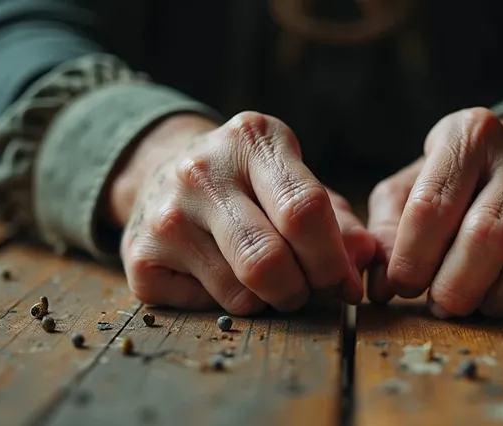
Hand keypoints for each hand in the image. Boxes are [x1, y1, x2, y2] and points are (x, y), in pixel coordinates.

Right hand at [106, 112, 374, 314]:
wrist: (163, 173)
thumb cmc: (248, 184)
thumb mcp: (294, 183)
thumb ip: (338, 220)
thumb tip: (364, 257)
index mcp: (253, 139)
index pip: (304, 210)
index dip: (332, 260)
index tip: (343, 284)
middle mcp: (202, 171)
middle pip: (268, 259)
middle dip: (302, 290)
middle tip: (309, 291)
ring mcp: (165, 213)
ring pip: (240, 291)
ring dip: (270, 301)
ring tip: (270, 282)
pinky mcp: (138, 256)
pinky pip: (207, 306)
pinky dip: (230, 304)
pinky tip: (223, 276)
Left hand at [367, 108, 502, 317]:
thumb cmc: (456, 183)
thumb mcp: (411, 188)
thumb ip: (386, 230)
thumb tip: (380, 286)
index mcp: (470, 134)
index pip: (431, 206)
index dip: (410, 259)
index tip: (401, 286)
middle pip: (485, 239)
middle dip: (453, 288)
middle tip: (439, 306)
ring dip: (492, 300)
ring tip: (474, 299)